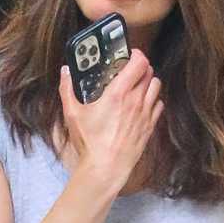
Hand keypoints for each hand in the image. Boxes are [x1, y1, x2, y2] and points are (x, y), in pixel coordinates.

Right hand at [59, 50, 162, 191]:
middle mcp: (135, 101)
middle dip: (141, 67)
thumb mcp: (72, 113)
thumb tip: (65, 72)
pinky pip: (158, 105)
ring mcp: (145, 114)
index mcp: (117, 93)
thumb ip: (67, 89)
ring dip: (149, 81)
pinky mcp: (149, 127)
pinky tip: (143, 103)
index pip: (138, 63)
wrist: (106, 168)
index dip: (136, 54)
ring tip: (138, 84)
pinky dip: (153, 100)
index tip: (130, 54)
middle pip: (149, 72)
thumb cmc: (90, 143)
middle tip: (131, 69)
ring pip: (156, 86)